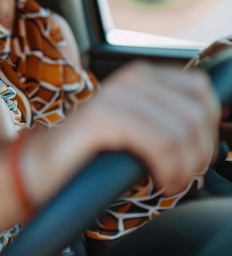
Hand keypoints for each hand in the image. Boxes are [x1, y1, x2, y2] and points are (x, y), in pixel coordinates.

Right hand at [23, 61, 220, 205]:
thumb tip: (211, 128)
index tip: (193, 155)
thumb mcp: (140, 127)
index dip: (207, 128)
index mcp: (141, 75)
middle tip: (181, 175)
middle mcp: (129, 78)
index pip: (201, 90)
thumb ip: (170, 118)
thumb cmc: (93, 153)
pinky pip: (160, 144)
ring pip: (181, 131)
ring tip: (168, 181)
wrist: (44, 166)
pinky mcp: (102, 118)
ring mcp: (114, 95)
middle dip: (198, 154)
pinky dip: (168, 169)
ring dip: (183, 167)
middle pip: (196, 113)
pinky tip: (159, 180)